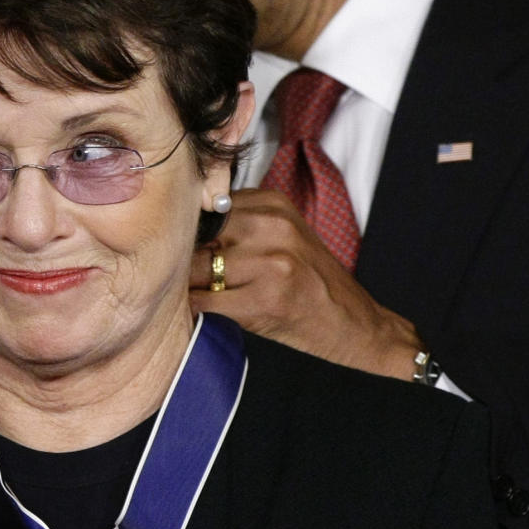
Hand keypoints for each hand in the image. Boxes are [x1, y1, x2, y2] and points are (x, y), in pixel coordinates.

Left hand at [190, 189, 421, 380]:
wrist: (355, 324)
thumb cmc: (309, 282)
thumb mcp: (280, 235)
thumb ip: (237, 224)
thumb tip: (175, 227)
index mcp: (273, 204)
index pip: (205, 206)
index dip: (186, 230)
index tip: (174, 244)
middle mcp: (274, 226)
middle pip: (198, 235)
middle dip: (184, 258)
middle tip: (180, 273)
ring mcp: (273, 262)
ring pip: (199, 269)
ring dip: (188, 285)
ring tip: (193, 292)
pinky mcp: (267, 299)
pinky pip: (207, 302)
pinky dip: (197, 309)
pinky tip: (205, 311)